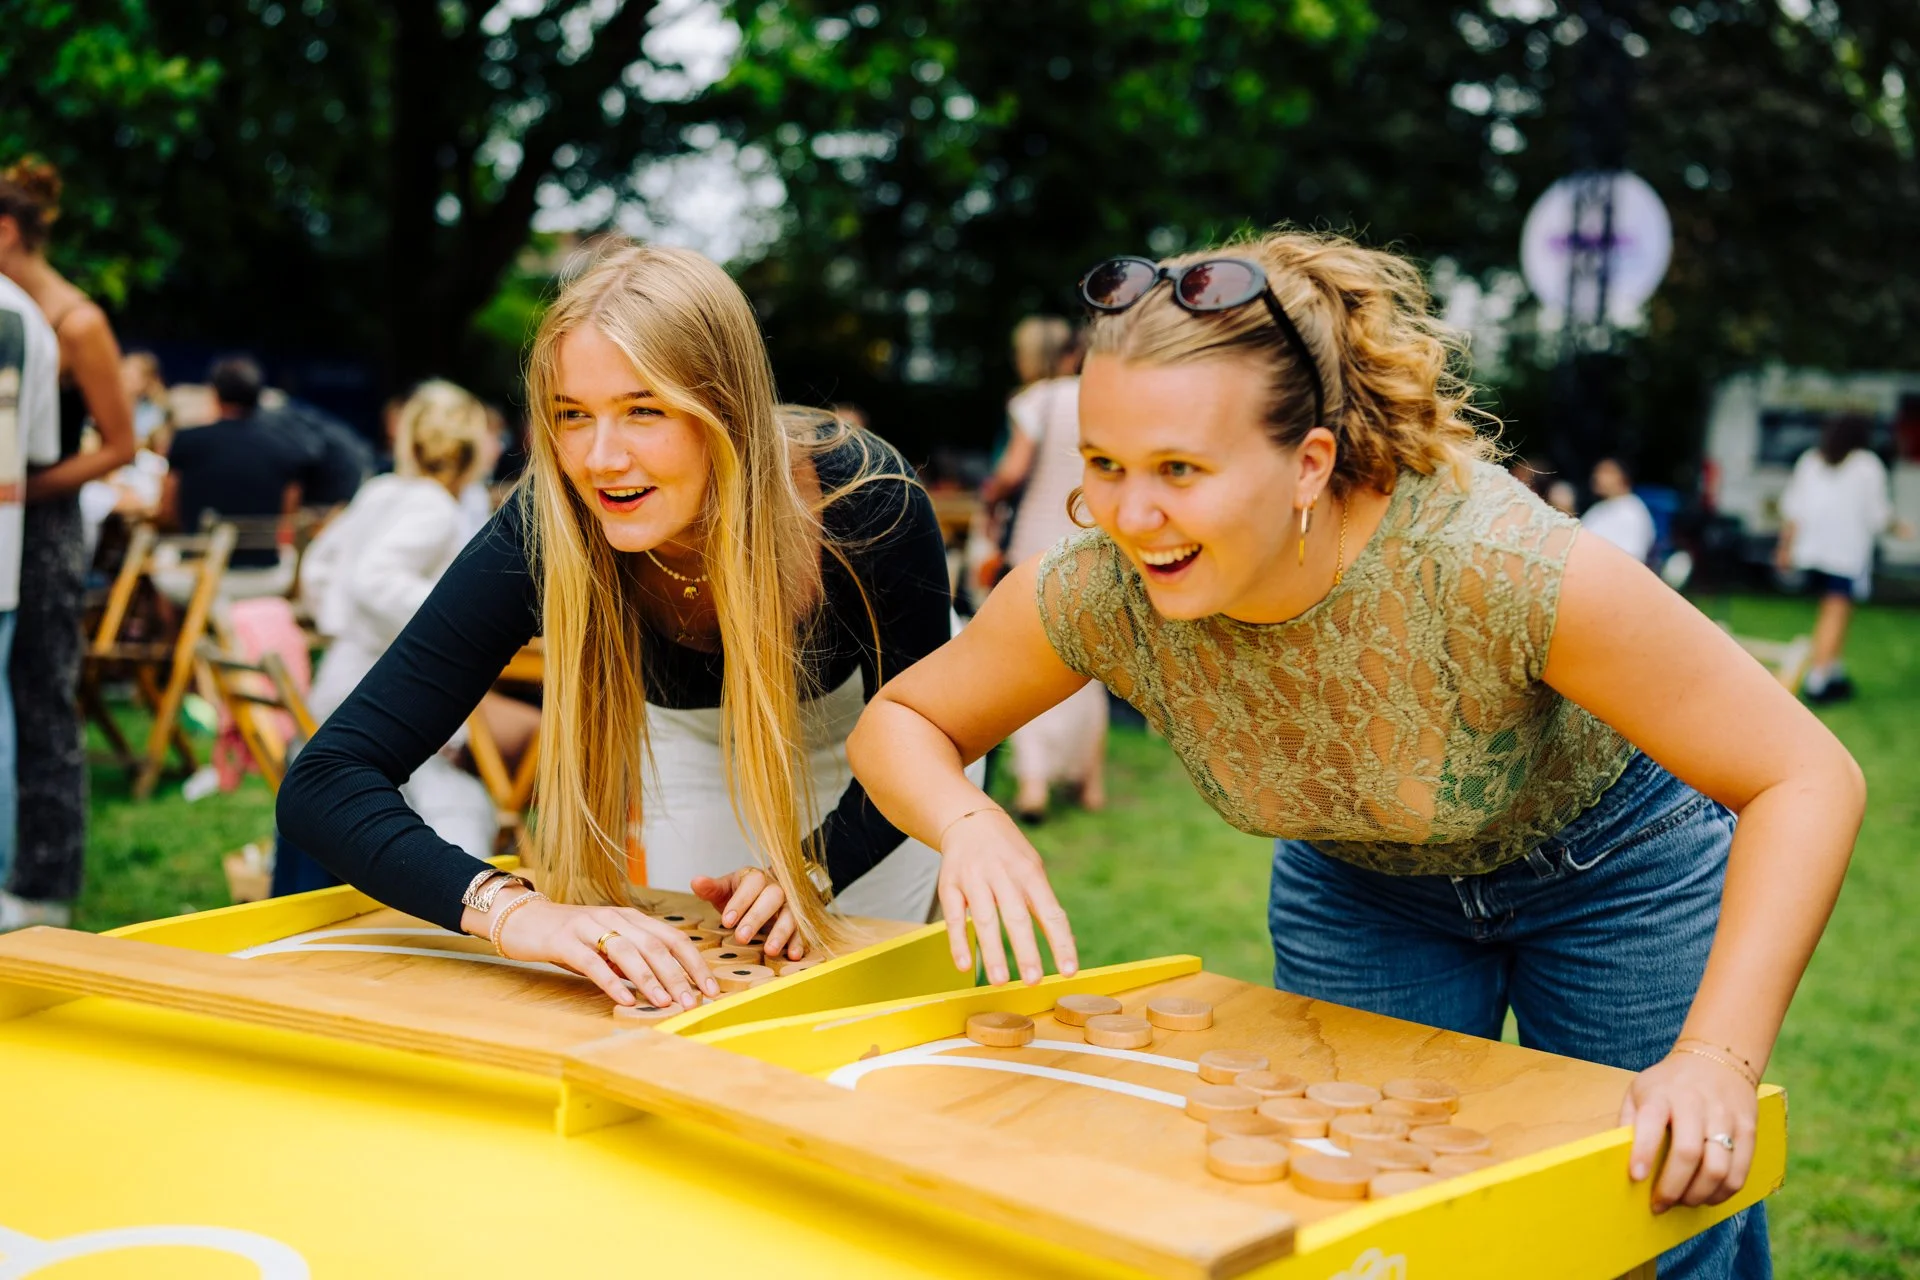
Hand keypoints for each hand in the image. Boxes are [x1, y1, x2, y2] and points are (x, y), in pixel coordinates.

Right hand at [496, 895, 718, 1008]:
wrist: (523, 919)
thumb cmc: (570, 937)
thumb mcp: (607, 944)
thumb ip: (633, 959)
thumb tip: (666, 986)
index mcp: (631, 918)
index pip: (673, 938)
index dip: (695, 963)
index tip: (711, 988)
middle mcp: (615, 918)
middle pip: (656, 946)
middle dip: (678, 975)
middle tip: (693, 1001)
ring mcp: (590, 927)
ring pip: (628, 952)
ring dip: (650, 979)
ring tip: (666, 1002)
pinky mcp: (566, 941)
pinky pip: (593, 962)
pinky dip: (612, 982)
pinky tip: (625, 999)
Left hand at [692, 867, 804, 961]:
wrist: (765, 894)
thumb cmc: (743, 894)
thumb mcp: (725, 890)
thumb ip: (711, 888)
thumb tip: (695, 881)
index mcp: (756, 877)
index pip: (751, 884)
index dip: (740, 902)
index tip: (726, 921)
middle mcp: (777, 888)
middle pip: (773, 898)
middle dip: (757, 918)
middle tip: (741, 938)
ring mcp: (790, 904)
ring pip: (790, 914)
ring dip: (781, 933)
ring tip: (769, 951)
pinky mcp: (799, 920)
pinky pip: (802, 930)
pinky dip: (799, 942)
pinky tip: (793, 956)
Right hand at [938, 809, 1077, 985]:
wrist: (970, 820)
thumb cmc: (1009, 853)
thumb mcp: (1033, 869)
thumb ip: (1045, 905)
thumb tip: (1065, 945)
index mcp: (1030, 873)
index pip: (1051, 912)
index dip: (1060, 943)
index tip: (1069, 971)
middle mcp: (1003, 874)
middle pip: (1016, 917)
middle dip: (1026, 950)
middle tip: (1033, 980)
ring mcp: (974, 879)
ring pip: (985, 918)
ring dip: (992, 951)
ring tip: (1001, 980)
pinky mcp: (949, 884)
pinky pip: (953, 916)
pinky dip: (958, 941)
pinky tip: (964, 964)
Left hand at [1620, 1051, 1758, 1212]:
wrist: (1717, 1059)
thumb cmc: (1669, 1084)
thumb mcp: (1639, 1091)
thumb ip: (1629, 1121)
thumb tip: (1618, 1158)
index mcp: (1661, 1094)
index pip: (1651, 1123)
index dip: (1643, 1153)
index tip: (1636, 1177)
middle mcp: (1694, 1104)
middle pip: (1688, 1154)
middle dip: (1673, 1188)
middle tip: (1661, 1204)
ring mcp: (1725, 1117)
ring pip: (1718, 1169)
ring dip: (1699, 1195)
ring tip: (1684, 1201)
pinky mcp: (1748, 1130)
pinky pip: (1740, 1172)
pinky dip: (1723, 1193)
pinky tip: (1708, 1196)